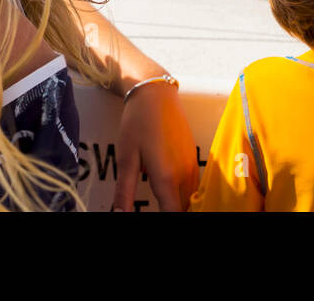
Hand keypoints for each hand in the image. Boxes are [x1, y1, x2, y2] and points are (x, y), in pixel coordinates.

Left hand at [112, 81, 198, 210]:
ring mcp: (192, 165)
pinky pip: (194, 186)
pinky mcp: (194, 157)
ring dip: (179, 204)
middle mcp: (184, 174)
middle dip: (172, 212)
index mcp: (167, 177)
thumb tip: (118, 214)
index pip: (173, 214)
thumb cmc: (138, 123)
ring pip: (191, 198)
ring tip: (163, 204)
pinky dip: (186, 194)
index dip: (165, 220)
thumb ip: (124, 191)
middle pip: (185, 208)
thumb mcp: (126, 157)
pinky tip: (171, 192)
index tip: (153, 217)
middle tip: (156, 208)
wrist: (156, 93)